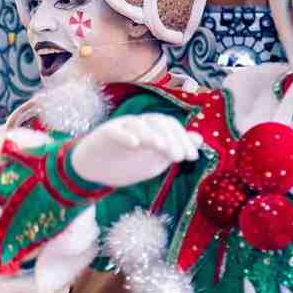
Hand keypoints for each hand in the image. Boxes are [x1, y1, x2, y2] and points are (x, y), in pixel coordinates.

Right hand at [70, 114, 201, 188]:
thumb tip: (199, 139)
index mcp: (151, 129)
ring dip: (152, 135)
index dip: (183, 139)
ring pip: (139, 124)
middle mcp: (138, 123)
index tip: (192, 157)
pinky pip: (116, 131)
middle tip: (179, 158)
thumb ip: (174, 149)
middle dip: (172, 139)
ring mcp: (121, 127)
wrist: (92, 170)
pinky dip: (126, 136)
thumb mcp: (154, 160)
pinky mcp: (104, 134)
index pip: (171, 126)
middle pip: (158, 122)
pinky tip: (135, 144)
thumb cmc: (125, 163)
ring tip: (162, 148)